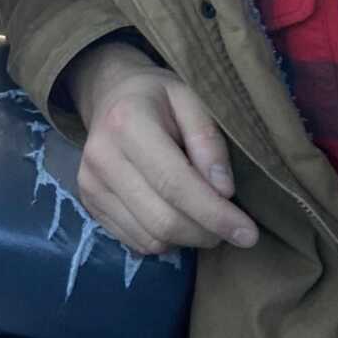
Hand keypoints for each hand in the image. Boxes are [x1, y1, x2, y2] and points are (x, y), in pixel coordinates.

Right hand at [68, 41, 258, 254]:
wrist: (111, 95)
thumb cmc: (158, 95)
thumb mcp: (190, 98)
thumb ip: (208, 139)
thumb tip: (223, 191)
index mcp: (127, 122)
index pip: (175, 183)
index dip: (214, 214)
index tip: (248, 233)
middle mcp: (102, 156)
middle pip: (163, 220)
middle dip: (206, 232)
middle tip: (231, 226)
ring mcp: (90, 183)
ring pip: (151, 239)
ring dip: (188, 239)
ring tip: (203, 216)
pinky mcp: (89, 203)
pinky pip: (136, 242)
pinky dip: (165, 240)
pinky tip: (176, 215)